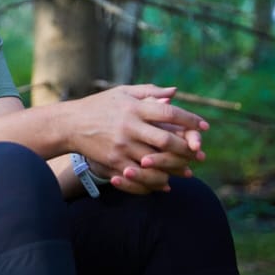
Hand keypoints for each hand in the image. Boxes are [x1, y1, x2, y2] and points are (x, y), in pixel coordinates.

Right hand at [70, 85, 208, 194]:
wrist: (69, 124)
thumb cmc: (99, 106)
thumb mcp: (122, 93)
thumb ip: (149, 92)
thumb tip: (175, 92)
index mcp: (134, 107)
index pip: (169, 113)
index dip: (190, 120)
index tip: (205, 127)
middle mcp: (129, 126)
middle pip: (167, 141)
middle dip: (187, 148)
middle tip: (199, 152)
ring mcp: (121, 146)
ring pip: (157, 162)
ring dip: (176, 168)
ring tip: (187, 170)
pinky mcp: (114, 161)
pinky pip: (140, 176)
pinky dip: (156, 181)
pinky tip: (166, 181)